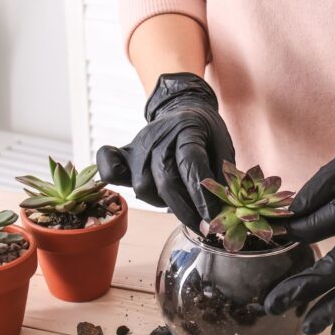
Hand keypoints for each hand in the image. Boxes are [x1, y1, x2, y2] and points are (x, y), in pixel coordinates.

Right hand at [97, 73, 235, 230]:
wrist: (182, 108)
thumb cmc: (205, 132)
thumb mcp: (223, 144)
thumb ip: (222, 174)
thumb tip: (223, 210)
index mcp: (187, 129)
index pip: (191, 166)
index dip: (202, 197)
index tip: (213, 221)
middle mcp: (158, 137)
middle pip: (165, 181)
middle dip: (185, 210)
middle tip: (203, 227)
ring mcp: (138, 145)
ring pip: (144, 186)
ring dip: (164, 203)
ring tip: (182, 205)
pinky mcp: (126, 154)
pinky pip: (110, 169)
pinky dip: (115, 181)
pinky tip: (141, 192)